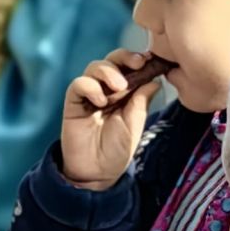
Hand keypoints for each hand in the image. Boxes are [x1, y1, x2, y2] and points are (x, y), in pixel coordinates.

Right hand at [59, 47, 170, 190]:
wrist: (96, 173)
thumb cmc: (117, 150)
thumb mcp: (135, 123)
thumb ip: (142, 100)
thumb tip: (155, 79)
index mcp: (125, 92)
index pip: (130, 66)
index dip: (138, 59)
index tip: (150, 60)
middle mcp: (106, 89)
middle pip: (112, 60)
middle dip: (125, 57)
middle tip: (137, 64)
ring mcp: (89, 94)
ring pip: (95, 67)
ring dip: (109, 72)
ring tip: (119, 88)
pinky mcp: (73, 102)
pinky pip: (79, 84)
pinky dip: (91, 87)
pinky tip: (100, 101)